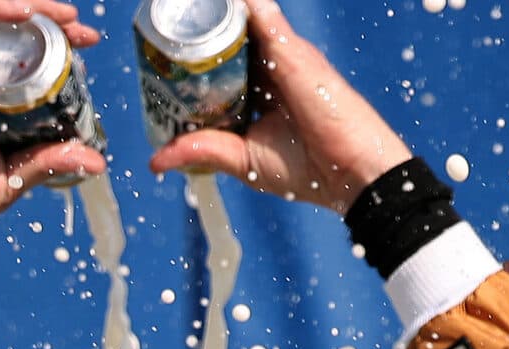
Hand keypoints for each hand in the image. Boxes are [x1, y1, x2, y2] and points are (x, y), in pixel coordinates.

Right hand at [0, 1, 107, 234]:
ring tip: (65, 16)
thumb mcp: (12, 178)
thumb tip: (97, 161)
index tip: (87, 52)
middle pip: (16, 42)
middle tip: (84, 32)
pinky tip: (24, 11)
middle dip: (52, 28)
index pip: (30, 70)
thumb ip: (49, 163)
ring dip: (32, 11)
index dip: (59, 56)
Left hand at [149, 0, 410, 207]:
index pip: (222, 70)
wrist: (352, 171)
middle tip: (164, 30)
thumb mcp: (243, 159)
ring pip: (239, 19)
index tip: (164, 63)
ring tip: (180, 3)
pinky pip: (256, 10)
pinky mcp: (288, 47)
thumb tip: (156, 159)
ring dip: (214, 10)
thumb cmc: (309, 171)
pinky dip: (236, 3)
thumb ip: (204, 150)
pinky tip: (212, 0)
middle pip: (228, 42)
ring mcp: (281, 54)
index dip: (195, 65)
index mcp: (263, 94)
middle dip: (198, 33)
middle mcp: (271, 69)